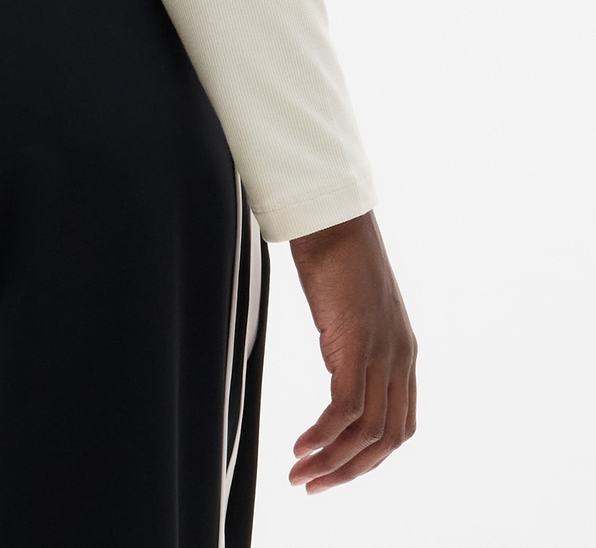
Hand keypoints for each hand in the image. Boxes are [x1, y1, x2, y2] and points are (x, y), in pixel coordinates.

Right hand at [287, 210, 416, 492]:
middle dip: (350, 471)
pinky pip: (345, 408)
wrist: (333, 217)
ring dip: (332, 461)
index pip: (398, 426)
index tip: (335, 469)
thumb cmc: (336, 253)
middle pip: (386, 439)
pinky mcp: (358, 343)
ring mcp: (382, 352)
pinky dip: (323, 434)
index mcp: (403, 353)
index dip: (369, 458)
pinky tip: (300, 445)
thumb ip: (355, 341)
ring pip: (366, 431)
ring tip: (300, 473)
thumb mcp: (353, 309)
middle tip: (314, 486)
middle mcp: (400, 358)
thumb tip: (338, 361)